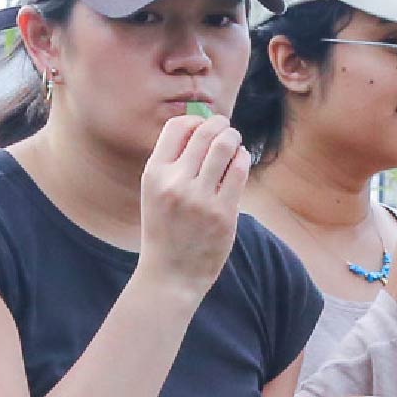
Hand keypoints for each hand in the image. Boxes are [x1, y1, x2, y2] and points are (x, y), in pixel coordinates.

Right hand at [134, 111, 250, 299]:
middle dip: (220, 125)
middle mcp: (175, 183)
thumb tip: (200, 127)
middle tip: (226, 129)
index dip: (195, 121)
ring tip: (235, 142)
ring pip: (224, 147)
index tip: (204, 127)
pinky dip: (242, 159)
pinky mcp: (222, 214)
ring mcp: (200, 199)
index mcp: (154, 174)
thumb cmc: (165, 231)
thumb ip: (172, 164)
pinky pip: (238, 171)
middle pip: (204, 132)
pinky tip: (241, 160)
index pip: (177, 127)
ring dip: (233, 138)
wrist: (170, 275)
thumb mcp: (155, 193)